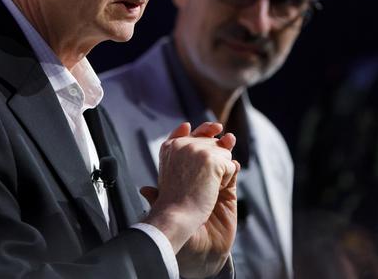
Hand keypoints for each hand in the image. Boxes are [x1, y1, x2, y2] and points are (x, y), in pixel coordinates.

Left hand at [142, 122, 239, 277]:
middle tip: (213, 129)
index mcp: (179, 175)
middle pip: (204, 147)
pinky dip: (233, 167)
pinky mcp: (227, 192)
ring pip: (220, 158)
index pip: (183, 148)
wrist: (199, 250)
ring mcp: (212, 183)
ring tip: (227, 141)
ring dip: (225, 147)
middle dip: (209, 136)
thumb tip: (144, 190)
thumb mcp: (164, 212)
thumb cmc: (180, 230)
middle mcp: (196, 176)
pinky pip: (232, 174)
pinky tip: (232, 165)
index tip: (186, 127)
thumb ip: (157, 198)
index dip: (185, 134)